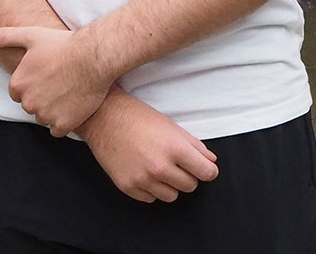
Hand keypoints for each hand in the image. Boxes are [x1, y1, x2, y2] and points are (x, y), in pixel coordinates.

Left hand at [0, 25, 111, 135]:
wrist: (93, 57)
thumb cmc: (63, 44)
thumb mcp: (32, 35)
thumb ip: (5, 36)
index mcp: (18, 84)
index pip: (17, 92)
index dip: (32, 83)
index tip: (45, 73)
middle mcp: (28, 102)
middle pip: (31, 105)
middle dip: (41, 96)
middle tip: (58, 80)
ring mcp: (45, 115)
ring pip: (44, 117)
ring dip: (53, 109)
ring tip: (68, 90)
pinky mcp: (63, 124)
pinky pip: (57, 129)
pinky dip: (64, 121)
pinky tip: (73, 104)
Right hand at [77, 91, 218, 202]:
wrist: (104, 117)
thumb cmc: (137, 117)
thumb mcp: (170, 125)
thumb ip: (194, 145)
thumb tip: (211, 161)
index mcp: (174, 148)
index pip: (206, 173)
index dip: (209, 170)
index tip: (206, 168)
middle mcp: (160, 167)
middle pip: (190, 186)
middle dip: (188, 175)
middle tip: (177, 162)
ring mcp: (143, 179)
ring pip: (171, 196)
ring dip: (170, 184)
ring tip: (159, 166)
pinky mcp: (128, 187)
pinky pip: (151, 198)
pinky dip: (152, 188)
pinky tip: (144, 170)